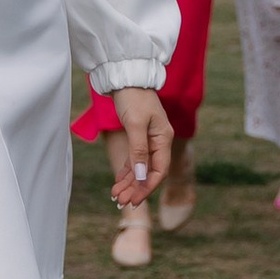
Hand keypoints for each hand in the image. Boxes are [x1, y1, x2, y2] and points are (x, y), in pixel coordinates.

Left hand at [107, 84, 172, 207]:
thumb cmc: (133, 97)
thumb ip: (138, 151)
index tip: (134, 200)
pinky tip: (118, 182)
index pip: (159, 170)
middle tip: (120, 202)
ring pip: (140, 167)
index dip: (147, 187)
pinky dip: (126, 171)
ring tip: (116, 196)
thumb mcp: (135, 124)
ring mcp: (149, 138)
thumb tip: (141, 176)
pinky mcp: (138, 135)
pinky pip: (134, 159)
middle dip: (135, 188)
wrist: (125, 76)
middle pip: (149, 171)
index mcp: (163, 138)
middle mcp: (159, 141)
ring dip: (129, 182)